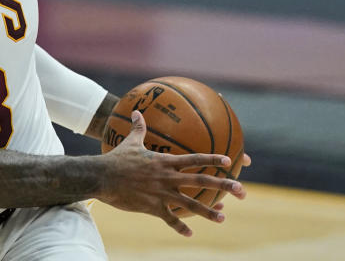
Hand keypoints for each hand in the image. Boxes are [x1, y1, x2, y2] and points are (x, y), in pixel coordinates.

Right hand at [96, 111, 245, 236]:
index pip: (194, 159)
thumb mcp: (129, 142)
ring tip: (223, 217)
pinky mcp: (153, 207)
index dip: (212, 159)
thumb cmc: (116, 158)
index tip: (229, 161)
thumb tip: (138, 111)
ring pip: (191, 204)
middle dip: (224, 186)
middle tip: (242, 190)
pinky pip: (170, 219)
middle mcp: (168, 178)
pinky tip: (190, 233)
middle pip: (201, 182)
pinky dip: (180, 226)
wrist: (102, 177)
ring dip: (209, 211)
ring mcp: (162, 194)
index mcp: (165, 162)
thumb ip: (139, 128)